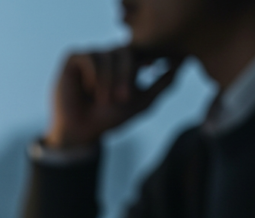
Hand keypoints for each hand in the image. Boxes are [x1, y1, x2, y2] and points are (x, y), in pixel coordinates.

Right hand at [46, 47, 182, 147]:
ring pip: (107, 54)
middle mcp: (109, 55)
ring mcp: (92, 55)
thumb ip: (162, 84)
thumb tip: (180, 65)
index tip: (152, 68)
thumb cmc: (110, 118)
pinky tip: (89, 90)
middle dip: (126, 74)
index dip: (149, 55)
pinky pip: (90, 57)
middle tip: (123, 98)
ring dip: (108, 79)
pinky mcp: (74, 58)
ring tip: (103, 100)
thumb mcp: (143, 102)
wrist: (83, 131)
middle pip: (126, 50)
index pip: (142, 49)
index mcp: (126, 62)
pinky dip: (93, 75)